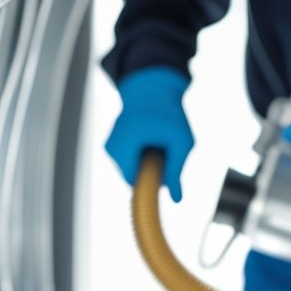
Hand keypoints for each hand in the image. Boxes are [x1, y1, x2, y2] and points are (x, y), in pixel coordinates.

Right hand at [105, 67, 193, 201]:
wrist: (151, 90)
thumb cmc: (170, 115)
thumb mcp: (182, 141)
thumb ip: (177, 170)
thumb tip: (176, 200)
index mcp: (126, 142)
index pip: (134, 181)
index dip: (151, 182)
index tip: (165, 173)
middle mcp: (112, 145)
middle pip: (132, 179)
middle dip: (150, 172)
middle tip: (165, 153)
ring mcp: (108, 146)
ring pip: (129, 173)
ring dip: (145, 166)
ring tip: (155, 145)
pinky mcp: (109, 147)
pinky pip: (127, 165)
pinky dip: (139, 160)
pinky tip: (147, 144)